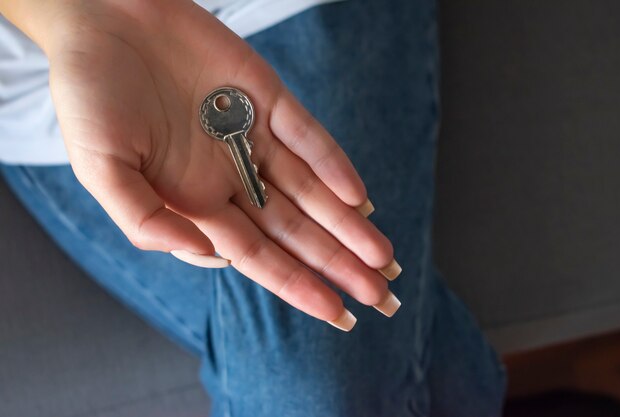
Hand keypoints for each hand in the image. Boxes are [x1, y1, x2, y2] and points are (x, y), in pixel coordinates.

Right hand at [10, 0, 401, 329]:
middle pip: (295, 231)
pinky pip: (307, 136)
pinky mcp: (266, 97)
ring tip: (383, 259)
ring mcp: (252, 137)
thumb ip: (147, 221)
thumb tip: (210, 256)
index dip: (297, 285)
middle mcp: (230, 176)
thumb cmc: (89, 96)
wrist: (101, 17)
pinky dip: (332, 164)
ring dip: (347, 223)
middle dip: (337, 263)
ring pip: (311, 190)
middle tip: (381, 295)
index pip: (258, 255)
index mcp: (194, 202)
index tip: (335, 313)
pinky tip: (357, 196)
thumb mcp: (99, 170)